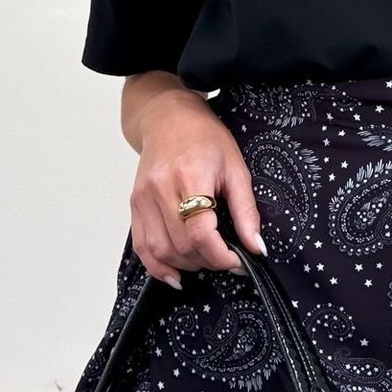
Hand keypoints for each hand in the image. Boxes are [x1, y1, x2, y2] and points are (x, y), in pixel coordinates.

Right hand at [129, 93, 264, 287]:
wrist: (168, 116)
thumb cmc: (205, 137)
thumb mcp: (236, 167)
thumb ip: (246, 210)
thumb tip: (257, 248)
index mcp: (190, 176)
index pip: (200, 232)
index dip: (220, 256)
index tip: (238, 261)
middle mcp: (160, 188)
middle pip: (181, 245)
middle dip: (208, 261)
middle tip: (226, 259)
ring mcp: (142, 197)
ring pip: (160, 250)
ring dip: (185, 266)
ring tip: (206, 260)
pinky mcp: (134, 204)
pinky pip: (141, 246)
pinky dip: (157, 266)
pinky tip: (175, 274)